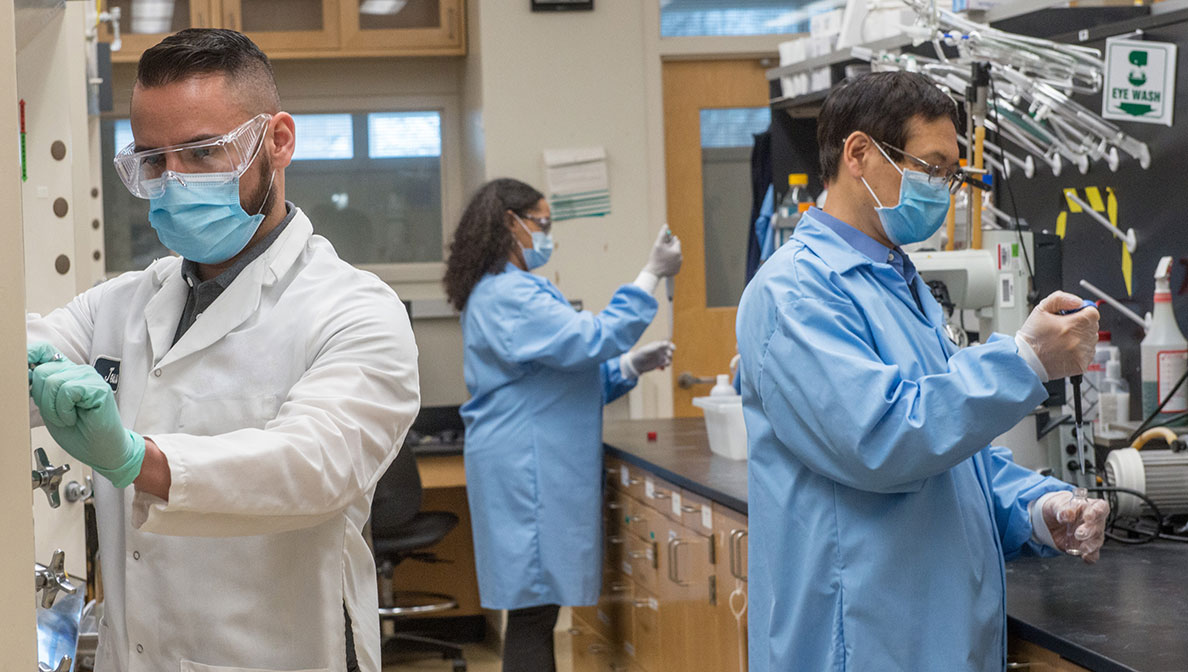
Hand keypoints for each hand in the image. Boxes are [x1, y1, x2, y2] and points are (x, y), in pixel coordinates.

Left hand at [28, 343, 145, 487]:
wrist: (100, 450)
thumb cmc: (78, 432)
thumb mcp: (49, 409)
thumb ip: (40, 390)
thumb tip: (24, 375)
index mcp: (66, 373)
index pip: (44, 351)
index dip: (29, 354)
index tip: (19, 369)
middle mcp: (78, 371)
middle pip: (43, 371)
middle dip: (42, 398)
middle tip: (57, 415)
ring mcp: (90, 378)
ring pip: (53, 382)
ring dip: (54, 409)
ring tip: (68, 418)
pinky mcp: (98, 388)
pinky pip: (67, 391)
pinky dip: (65, 410)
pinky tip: (74, 417)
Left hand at [622, 341, 675, 378]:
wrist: (635, 364)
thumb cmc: (639, 355)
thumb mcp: (647, 351)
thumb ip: (655, 348)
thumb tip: (665, 344)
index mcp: (657, 345)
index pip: (666, 344)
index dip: (671, 346)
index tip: (673, 349)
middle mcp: (660, 351)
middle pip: (669, 352)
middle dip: (670, 355)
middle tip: (667, 357)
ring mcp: (660, 357)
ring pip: (668, 359)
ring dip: (668, 362)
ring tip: (665, 365)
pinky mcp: (659, 364)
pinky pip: (665, 365)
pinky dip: (664, 367)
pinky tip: (661, 369)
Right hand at [642, 225, 681, 277]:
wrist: (654, 272)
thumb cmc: (655, 257)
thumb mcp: (658, 244)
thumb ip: (662, 234)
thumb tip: (666, 225)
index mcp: (677, 251)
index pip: (676, 241)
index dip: (670, 241)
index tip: (664, 242)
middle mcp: (680, 258)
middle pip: (676, 249)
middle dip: (670, 248)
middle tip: (663, 250)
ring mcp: (679, 265)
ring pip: (676, 256)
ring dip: (670, 255)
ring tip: (662, 257)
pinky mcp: (677, 270)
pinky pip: (675, 263)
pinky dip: (670, 262)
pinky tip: (664, 263)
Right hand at [1016, 291, 1098, 380]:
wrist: (1026, 361)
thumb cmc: (1032, 337)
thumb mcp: (1040, 310)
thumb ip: (1060, 298)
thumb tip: (1078, 301)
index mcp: (1072, 324)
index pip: (1093, 312)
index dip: (1082, 311)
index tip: (1073, 315)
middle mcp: (1080, 340)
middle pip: (1093, 326)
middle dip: (1081, 325)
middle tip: (1065, 328)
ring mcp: (1082, 354)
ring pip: (1092, 340)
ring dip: (1082, 338)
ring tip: (1063, 340)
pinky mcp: (1081, 365)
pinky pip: (1089, 354)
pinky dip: (1080, 351)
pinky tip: (1066, 350)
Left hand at [1042, 490, 1109, 562]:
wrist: (1050, 521)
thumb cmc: (1057, 509)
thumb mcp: (1055, 505)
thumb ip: (1062, 509)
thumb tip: (1068, 514)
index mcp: (1089, 506)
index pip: (1101, 507)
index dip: (1098, 512)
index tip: (1088, 517)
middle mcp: (1094, 521)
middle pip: (1098, 526)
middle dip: (1089, 531)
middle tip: (1079, 534)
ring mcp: (1091, 535)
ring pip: (1097, 541)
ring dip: (1091, 545)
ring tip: (1082, 548)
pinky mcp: (1086, 546)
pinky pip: (1093, 554)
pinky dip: (1091, 557)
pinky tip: (1085, 557)